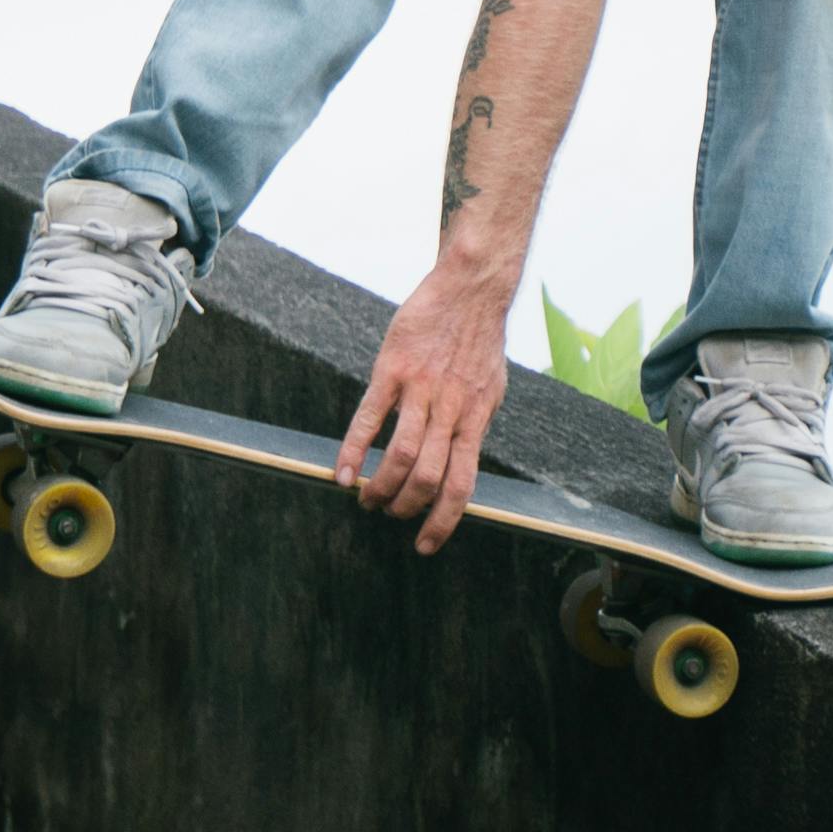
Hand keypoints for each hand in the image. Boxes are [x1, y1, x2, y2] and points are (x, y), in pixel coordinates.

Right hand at [338, 259, 513, 549]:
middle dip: (405, 507)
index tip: (425, 544)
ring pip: (400, 455)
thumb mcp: (491, 388)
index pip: (461, 485)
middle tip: (389, 513)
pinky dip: (353, 451)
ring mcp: (421, 389)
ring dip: (381, 487)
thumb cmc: (479, 339)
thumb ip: (475, 423)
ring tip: (367, 499)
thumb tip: (464, 458)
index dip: (443, 522)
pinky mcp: (393, 369)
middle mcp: (450, 410)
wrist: (471, 287)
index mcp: (475, 419)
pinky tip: (341, 475)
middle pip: (427, 478)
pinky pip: (370, 417)